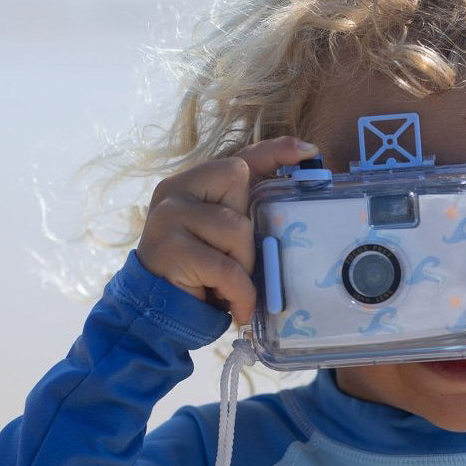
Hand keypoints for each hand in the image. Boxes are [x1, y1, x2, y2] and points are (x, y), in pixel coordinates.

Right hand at [136, 137, 319, 321]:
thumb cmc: (201, 278)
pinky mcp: (170, 247)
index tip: (308, 151)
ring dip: (243, 266)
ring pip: (236, 228)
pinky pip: (226, 267)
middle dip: (249, 230)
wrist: (156, 314)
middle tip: (236, 263)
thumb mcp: (228, 243)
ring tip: (231, 288)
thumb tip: (296, 205)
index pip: (240, 159)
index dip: (275, 152)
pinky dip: (239, 292)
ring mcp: (169, 215)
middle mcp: (176, 189)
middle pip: (239, 182)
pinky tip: (237, 308)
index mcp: (193, 184)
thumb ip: (248, 220)